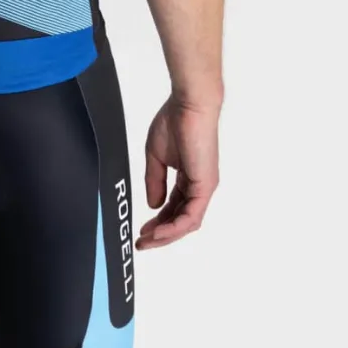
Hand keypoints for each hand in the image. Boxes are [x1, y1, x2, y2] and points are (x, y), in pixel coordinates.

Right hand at [136, 94, 219, 249]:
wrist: (189, 105)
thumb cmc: (174, 121)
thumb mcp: (156, 156)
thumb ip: (154, 181)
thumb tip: (153, 205)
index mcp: (188, 178)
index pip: (173, 207)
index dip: (157, 221)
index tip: (141, 230)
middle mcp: (199, 186)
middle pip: (180, 220)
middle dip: (160, 234)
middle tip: (143, 242)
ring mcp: (204, 187)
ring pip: (187, 222)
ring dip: (167, 235)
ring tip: (147, 240)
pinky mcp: (205, 185)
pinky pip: (191, 215)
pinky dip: (174, 226)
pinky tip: (159, 232)